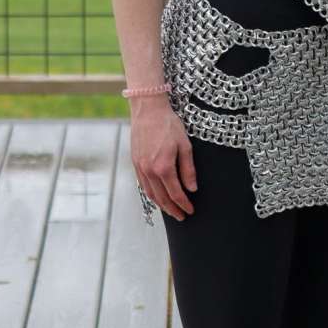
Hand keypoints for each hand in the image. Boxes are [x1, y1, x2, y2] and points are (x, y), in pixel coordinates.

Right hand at [130, 97, 196, 220]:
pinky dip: (151, 195)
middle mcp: (149, 170)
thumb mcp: (185, 145)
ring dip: (161, 205)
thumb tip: (192, 189)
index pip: (176, 193)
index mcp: (164, 167)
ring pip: (150, 194)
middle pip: (162, 198)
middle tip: (182, 217)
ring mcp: (140, 167)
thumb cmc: (169, 125)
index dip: (184, 204)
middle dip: (173, 209)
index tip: (191, 211)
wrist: (148, 110)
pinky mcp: (135, 163)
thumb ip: (188, 169)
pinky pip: (143, 185)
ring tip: (171, 211)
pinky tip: (157, 197)